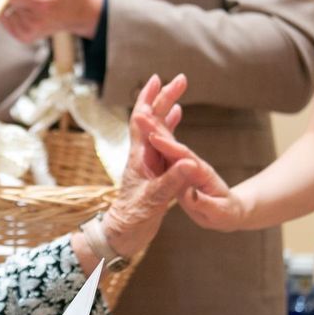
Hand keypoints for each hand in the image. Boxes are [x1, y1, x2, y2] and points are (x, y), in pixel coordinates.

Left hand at [100, 74, 195, 257]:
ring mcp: (148, 161)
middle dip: (163, 97)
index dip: (149, 99)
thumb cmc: (133, 219)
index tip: (158, 79)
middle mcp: (142, 155)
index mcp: (140, 158)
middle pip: (151, 118)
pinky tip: (178, 116)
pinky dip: (171, 126)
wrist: (122, 235)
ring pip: (157, 127)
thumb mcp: (155, 201)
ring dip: (167, 108)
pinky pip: (163, 142)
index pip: (142, 121)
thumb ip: (173, 181)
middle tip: (181, 79)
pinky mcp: (153, 169)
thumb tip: (190, 161)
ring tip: (179, 91)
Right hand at [144, 125, 245, 231]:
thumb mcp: (218, 213)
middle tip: (140, 115)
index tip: (153, 137)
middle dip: (157, 130)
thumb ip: (203, 202)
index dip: (169, 147)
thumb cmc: (226, 213)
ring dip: (154, 131)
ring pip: (167, 147)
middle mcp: (193, 166)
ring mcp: (185, 167)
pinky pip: (165, 154)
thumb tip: (188, 194)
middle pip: (173, 145)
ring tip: (138, 117)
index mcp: (202, 174)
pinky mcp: (179, 171)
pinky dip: (155, 142)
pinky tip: (144, 132)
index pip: (184, 157)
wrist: (230, 211)